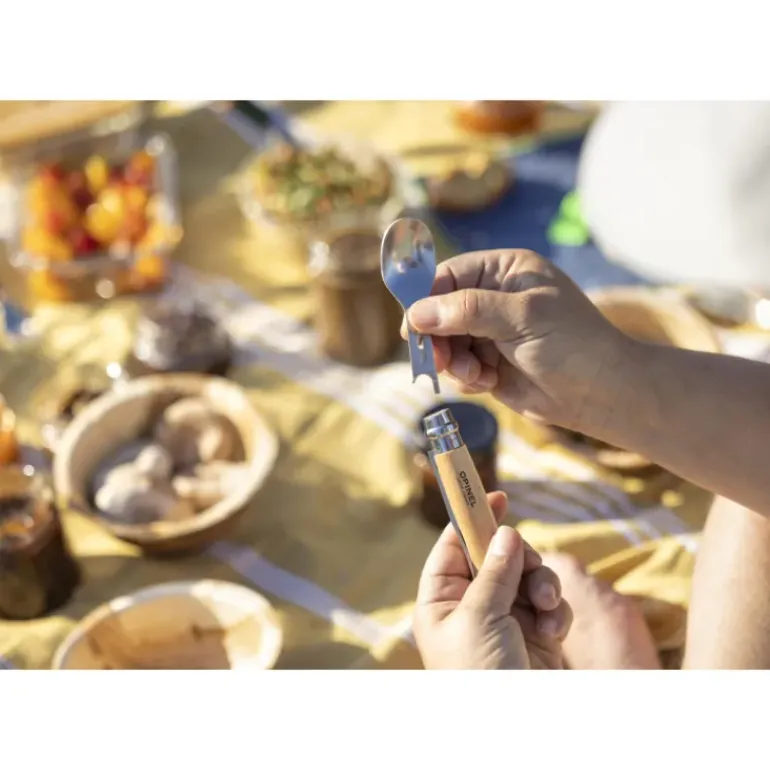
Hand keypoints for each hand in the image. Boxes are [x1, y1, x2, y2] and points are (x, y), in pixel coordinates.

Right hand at [402, 249, 630, 430]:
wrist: (601, 394)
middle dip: (437, 338)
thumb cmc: (572, 343)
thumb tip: (416, 313)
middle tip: (440, 361)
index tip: (412, 327)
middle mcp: (493, 298)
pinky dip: (465, 378)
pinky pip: (457, 368)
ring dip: (452, 362)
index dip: (426, 298)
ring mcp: (489, 332)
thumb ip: (467, 310)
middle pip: (439, 311)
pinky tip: (487, 383)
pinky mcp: (488, 364)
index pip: (448, 275)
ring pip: (444, 343)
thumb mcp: (521, 316)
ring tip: (475, 375)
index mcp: (504, 271)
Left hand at [414, 491, 571, 669]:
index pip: (452, 547)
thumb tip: (504, 531)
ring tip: (546, 605)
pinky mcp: (536, 633)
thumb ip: (493, 571)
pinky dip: (556, 611)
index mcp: (442, 601)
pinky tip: (554, 632)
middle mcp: (472, 605)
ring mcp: (506, 619)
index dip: (471, 520)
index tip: (494, 495)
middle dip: (518, 557)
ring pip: (529, 574)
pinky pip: (550, 602)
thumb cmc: (480, 675)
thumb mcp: (480, 617)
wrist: (514, 732)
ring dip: (542, 583)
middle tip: (528, 566)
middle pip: (497, 555)